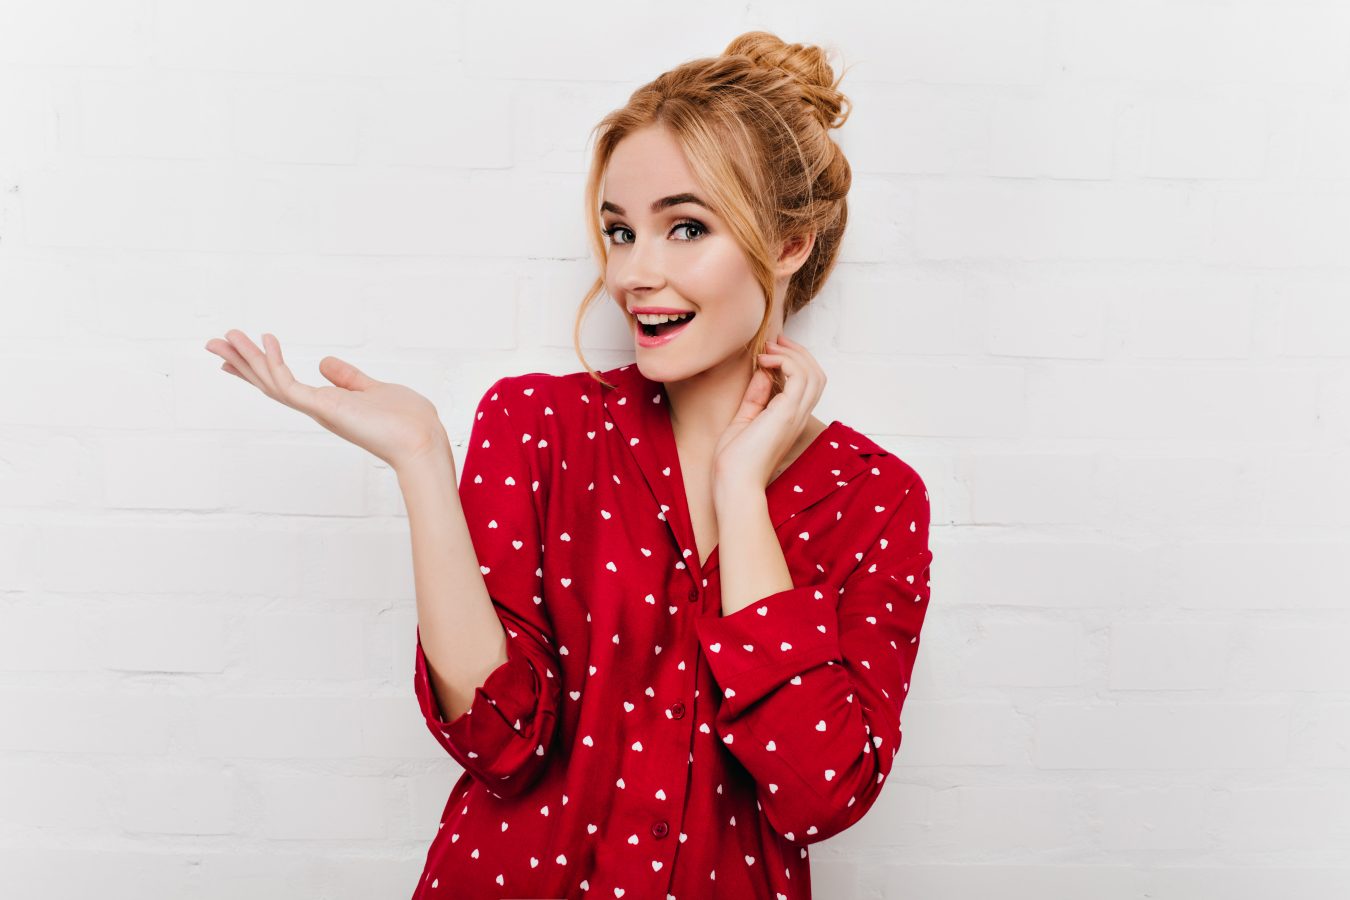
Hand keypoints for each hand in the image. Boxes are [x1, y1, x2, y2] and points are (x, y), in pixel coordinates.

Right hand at [205, 329, 448, 471]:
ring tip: (225, 337)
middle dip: (242, 363)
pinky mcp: (322, 409)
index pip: (285, 383)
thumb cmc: (406, 421)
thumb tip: (325, 363)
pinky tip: (265, 340)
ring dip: (248, 358)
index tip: (236, 353)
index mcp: (327, 403)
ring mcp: (318, 409)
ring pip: (271, 382)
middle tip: (213, 343)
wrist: (420, 442)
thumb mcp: (373, 389)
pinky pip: (289, 384)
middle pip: (269, 383)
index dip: (260, 367)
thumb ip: (348, 378)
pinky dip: (274, 362)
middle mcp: (317, 408)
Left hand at [711, 332, 825, 495]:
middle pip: (817, 375)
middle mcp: (798, 416)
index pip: (808, 384)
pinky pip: (799, 376)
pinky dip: (785, 361)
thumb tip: (763, 372)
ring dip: (792, 354)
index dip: (794, 362)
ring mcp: (795, 415)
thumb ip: (756, 396)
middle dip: (798, 352)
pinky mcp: (787, 413)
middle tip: (774, 341)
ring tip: (768, 350)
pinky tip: (764, 362)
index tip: (770, 351)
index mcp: (790, 419)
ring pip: (813, 373)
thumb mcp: (744, 419)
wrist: (734, 483)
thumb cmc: (735, 461)